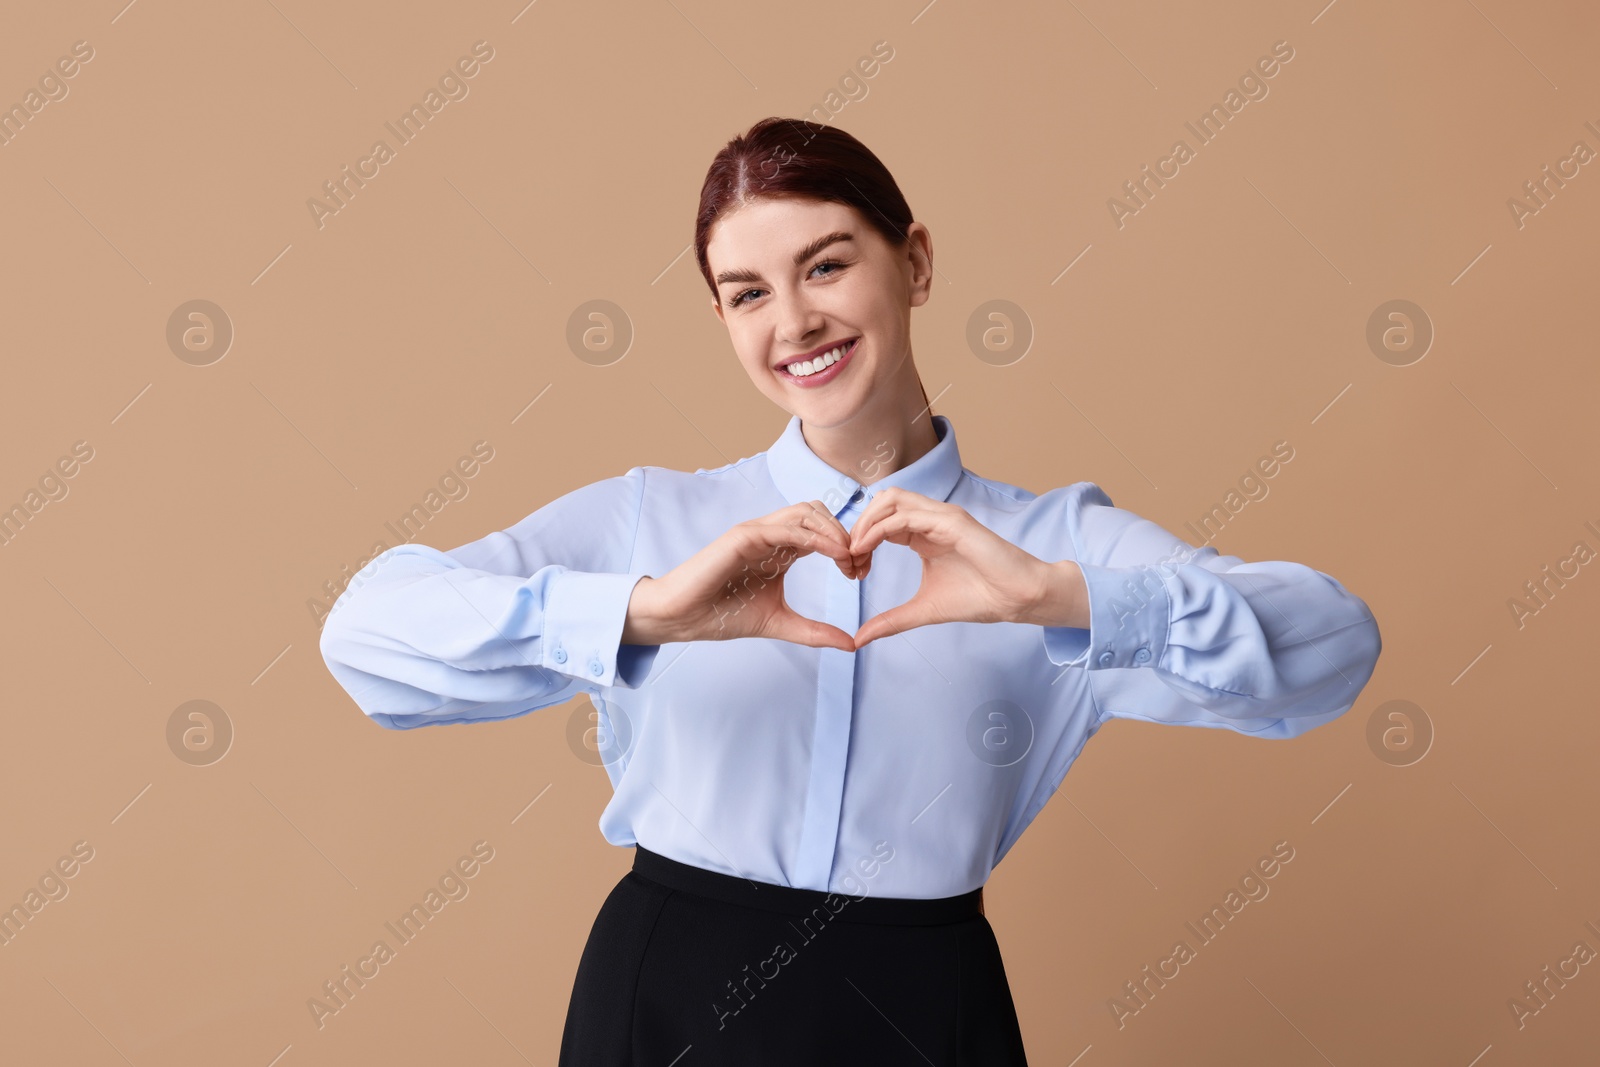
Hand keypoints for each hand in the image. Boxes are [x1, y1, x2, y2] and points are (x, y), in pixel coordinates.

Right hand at [622, 500, 867, 650]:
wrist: (685, 617)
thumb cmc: (723, 615)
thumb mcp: (781, 623)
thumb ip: (815, 632)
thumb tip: (851, 644)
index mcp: (781, 550)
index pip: (822, 533)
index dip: (846, 547)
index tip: (860, 573)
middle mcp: (771, 535)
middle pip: (819, 514)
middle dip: (844, 534)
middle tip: (858, 564)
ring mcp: (758, 532)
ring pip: (806, 512)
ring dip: (833, 531)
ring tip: (848, 557)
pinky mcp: (745, 535)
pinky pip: (787, 527)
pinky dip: (815, 537)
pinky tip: (833, 554)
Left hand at [848, 487, 1088, 648]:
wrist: (1017, 598)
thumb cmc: (979, 598)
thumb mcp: (923, 610)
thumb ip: (891, 621)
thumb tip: (859, 638)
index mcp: (922, 533)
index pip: (880, 520)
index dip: (859, 539)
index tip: (851, 569)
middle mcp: (930, 518)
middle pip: (881, 502)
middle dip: (858, 525)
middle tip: (848, 558)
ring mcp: (941, 516)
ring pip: (890, 499)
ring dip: (866, 522)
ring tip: (854, 551)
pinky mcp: (952, 521)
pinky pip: (906, 515)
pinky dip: (880, 528)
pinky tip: (866, 548)